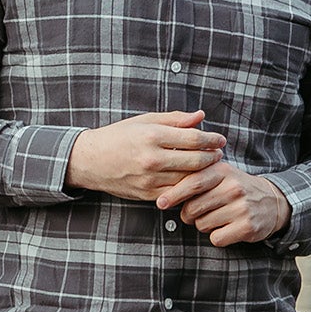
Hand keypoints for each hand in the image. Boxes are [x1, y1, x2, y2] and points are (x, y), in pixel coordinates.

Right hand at [66, 109, 226, 201]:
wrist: (90, 161)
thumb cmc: (118, 137)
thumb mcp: (144, 121)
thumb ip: (174, 119)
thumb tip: (201, 116)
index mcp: (152, 136)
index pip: (192, 138)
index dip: (211, 139)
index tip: (220, 139)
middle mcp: (152, 159)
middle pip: (195, 161)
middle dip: (212, 157)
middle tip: (219, 154)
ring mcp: (150, 180)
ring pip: (188, 179)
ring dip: (204, 174)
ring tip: (210, 166)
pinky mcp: (148, 194)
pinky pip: (176, 193)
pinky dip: (189, 187)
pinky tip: (194, 180)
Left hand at [155, 160, 289, 246]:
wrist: (272, 202)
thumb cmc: (236, 188)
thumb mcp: (220, 174)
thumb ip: (196, 177)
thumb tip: (165, 192)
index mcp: (222, 171)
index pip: (193, 182)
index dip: (174, 194)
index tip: (160, 202)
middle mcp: (233, 187)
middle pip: (193, 208)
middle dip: (189, 214)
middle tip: (197, 212)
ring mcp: (241, 207)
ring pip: (202, 225)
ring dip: (204, 225)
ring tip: (218, 217)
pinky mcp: (247, 226)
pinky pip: (216, 238)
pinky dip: (217, 236)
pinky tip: (226, 227)